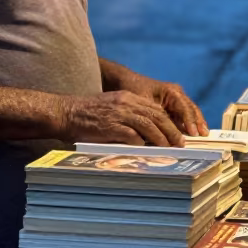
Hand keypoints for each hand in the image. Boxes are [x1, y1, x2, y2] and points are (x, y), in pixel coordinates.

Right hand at [59, 91, 186, 146]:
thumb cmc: (89, 113)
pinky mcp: (111, 126)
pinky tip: (146, 149)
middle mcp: (127, 103)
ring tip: (169, 149)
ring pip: (149, 126)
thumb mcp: (113, 106)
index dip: (169, 122)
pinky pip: (132, 135)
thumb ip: (130, 114)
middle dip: (171, 131)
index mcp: (128, 97)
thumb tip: (148, 132)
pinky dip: (141, 143)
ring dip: (161, 139)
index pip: (156, 109)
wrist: (68, 113)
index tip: (177, 134)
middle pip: (157, 117)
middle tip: (180, 144)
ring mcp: (119, 114)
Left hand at [115, 72, 208, 137]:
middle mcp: (177, 94)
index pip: (184, 108)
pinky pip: (183, 114)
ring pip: (190, 111)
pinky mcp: (172, 104)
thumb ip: (154, 118)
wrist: (125, 81)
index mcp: (171, 92)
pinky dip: (188, 123)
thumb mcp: (143, 103)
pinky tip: (193, 132)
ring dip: (196, 123)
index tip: (192, 133)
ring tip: (202, 135)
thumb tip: (162, 134)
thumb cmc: (133, 90)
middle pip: (191, 109)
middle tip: (203, 136)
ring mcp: (176, 98)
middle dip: (198, 122)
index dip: (189, 121)